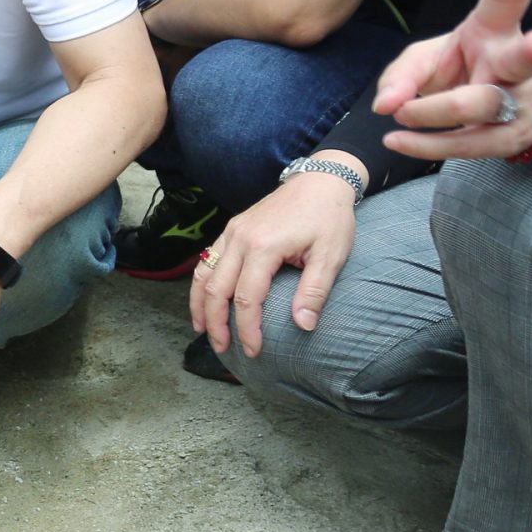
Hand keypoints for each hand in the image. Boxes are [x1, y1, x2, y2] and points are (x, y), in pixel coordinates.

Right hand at [189, 168, 358, 358]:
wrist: (320, 181)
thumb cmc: (329, 218)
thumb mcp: (331, 255)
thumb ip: (314, 291)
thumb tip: (303, 326)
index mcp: (263, 246)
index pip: (246, 298)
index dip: (247, 328)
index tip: (253, 351)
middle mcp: (240, 238)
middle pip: (216, 289)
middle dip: (216, 323)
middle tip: (223, 349)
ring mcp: (232, 232)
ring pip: (203, 274)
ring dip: (200, 305)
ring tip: (203, 330)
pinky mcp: (232, 229)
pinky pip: (207, 259)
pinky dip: (201, 284)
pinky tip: (204, 300)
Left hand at [373, 0, 531, 161]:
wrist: (498, 111)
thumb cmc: (460, 70)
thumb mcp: (426, 60)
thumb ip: (402, 76)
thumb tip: (386, 105)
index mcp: (495, 28)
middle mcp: (513, 64)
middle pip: (521, 59)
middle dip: (531, 52)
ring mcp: (516, 103)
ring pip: (477, 106)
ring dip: (430, 111)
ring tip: (401, 112)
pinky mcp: (508, 139)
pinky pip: (464, 145)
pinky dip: (423, 144)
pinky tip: (397, 141)